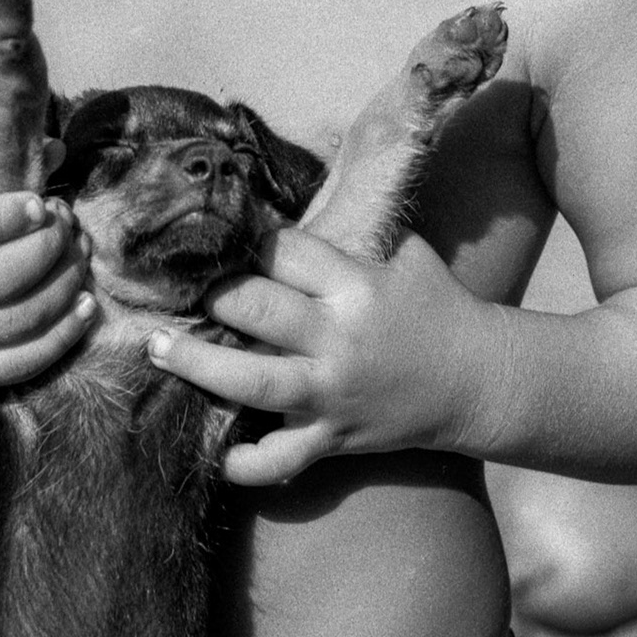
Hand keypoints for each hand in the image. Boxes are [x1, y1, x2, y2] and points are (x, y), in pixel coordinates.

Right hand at [0, 123, 93, 389]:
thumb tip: (55, 149)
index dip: (0, 219)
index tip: (40, 203)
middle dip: (45, 248)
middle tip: (67, 222)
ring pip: (14, 322)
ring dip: (63, 285)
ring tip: (80, 252)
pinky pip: (19, 364)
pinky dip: (61, 335)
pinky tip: (86, 304)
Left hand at [146, 229, 496, 486]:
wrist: (479, 381)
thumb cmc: (436, 304)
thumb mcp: (402, 250)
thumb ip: (355, 223)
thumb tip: (311, 173)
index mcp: (356, 284)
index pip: (285, 252)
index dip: (252, 243)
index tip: (228, 241)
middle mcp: (339, 338)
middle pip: (257, 310)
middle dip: (214, 297)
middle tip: (182, 290)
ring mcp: (333, 392)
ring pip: (253, 382)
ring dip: (198, 365)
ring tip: (157, 348)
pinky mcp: (334, 437)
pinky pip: (281, 458)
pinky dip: (247, 463)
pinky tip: (216, 454)